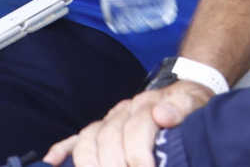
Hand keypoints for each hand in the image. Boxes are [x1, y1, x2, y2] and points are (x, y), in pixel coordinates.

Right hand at [43, 80, 213, 166]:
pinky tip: (52, 162)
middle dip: (115, 165)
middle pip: (109, 138)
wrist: (186, 90)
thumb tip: (162, 115)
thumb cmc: (191, 104)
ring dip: (90, 164)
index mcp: (147, 104)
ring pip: (89, 139)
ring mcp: (109, 120)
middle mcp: (124, 111)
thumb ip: (183, 106)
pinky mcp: (101, 129)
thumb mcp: (197, 102)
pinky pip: (75, 138)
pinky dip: (61, 150)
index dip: (140, 156)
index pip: (136, 129)